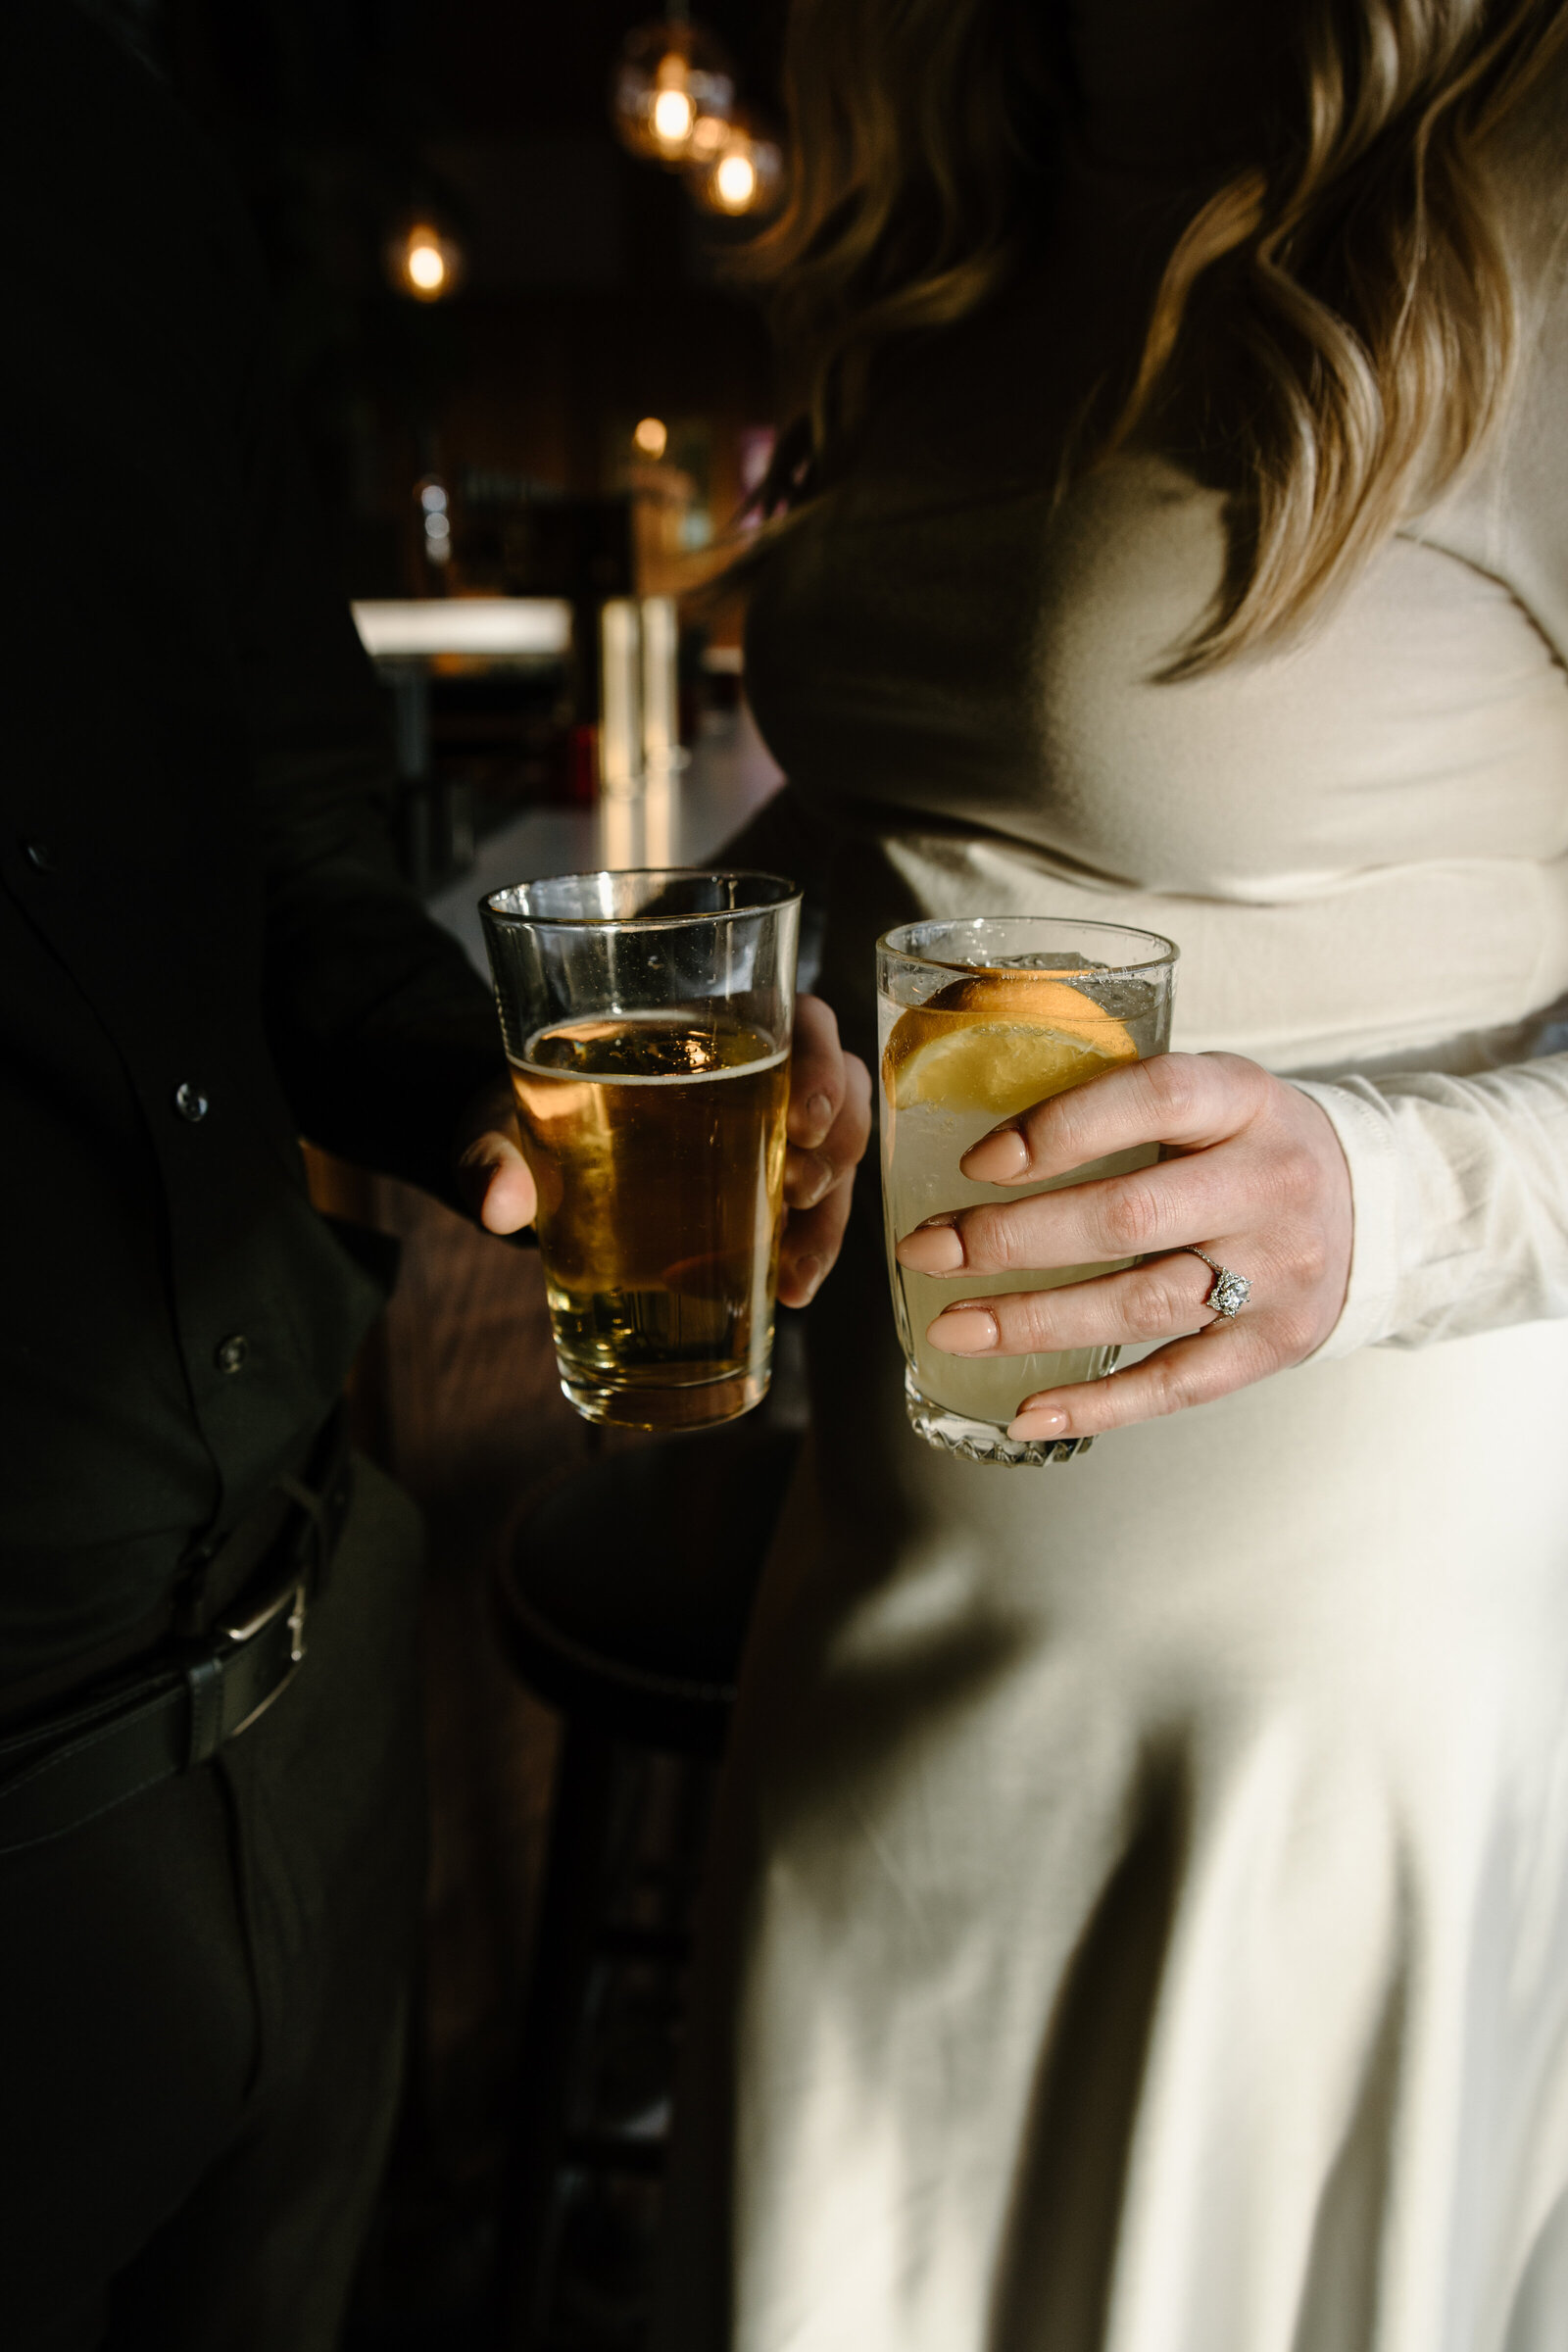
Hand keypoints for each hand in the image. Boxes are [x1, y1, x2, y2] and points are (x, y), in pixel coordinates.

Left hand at [451, 994, 872, 1305]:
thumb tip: (497, 1204)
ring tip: (794, 1268)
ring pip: (836, 1159)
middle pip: (841, 1092)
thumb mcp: (496, 1126)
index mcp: (707, 1026)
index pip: (801, 1019)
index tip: (803, 1116)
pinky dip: (808, 1253)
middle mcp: (755, 1072)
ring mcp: (766, 1137)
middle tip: (798, 1191)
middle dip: (835, 1147)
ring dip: (831, 1214)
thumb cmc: (518, 1120)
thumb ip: (490, 1156)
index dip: (820, 1062)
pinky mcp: (760, 1196)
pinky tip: (787, 1292)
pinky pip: (810, 1216)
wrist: (520, 1166)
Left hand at [893, 1051, 1351, 1440]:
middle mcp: (1270, 1184)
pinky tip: (1026, 1411)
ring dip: (1034, 1322)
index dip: (1060, 1131)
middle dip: (1012, 1240)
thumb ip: (1120, 1105)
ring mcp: (1277, 1273)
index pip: (1154, 1099)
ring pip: (1141, 1305)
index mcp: (1245, 1100)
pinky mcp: (1274, 1346)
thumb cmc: (1249, 1143)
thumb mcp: (1210, 1093)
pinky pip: (1176, 1384)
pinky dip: (1097, 1404)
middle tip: (926, 1252)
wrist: (1377, 1207)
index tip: (977, 1163)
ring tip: (952, 1329)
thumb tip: (978, 1140)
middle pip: (1129, 1218)